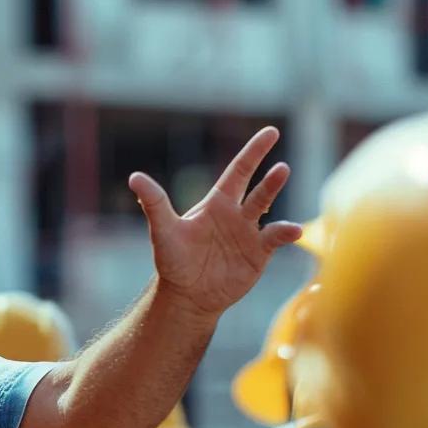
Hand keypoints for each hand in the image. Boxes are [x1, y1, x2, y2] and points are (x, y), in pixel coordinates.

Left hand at [129, 127, 300, 316]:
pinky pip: (275, 239)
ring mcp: (250, 233)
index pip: (239, 171)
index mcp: (217, 203)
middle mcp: (237, 214)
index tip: (271, 132)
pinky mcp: (259, 254)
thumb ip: (154, 203)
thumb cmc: (174, 261)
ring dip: (275, 196)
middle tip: (281, 165)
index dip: (254, 151)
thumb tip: (135, 177)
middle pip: (258, 188)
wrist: (187, 295)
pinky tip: (293, 231)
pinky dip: (286, 233)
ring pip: (267, 210)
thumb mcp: (163, 231)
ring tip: (284, 184)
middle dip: (271, 177)